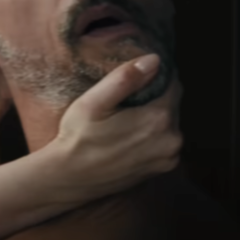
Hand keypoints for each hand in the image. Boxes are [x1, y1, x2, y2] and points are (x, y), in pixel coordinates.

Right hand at [44, 54, 183, 203]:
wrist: (68, 179)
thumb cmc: (77, 139)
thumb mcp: (93, 102)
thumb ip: (125, 78)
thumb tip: (154, 60)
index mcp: (158, 119)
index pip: (172, 83)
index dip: (153, 77)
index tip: (132, 81)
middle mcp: (172, 140)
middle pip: (171, 104)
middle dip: (153, 97)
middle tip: (123, 102)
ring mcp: (168, 158)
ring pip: (168, 123)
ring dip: (152, 116)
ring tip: (123, 120)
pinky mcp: (160, 170)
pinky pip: (163, 142)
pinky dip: (151, 136)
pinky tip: (127, 137)